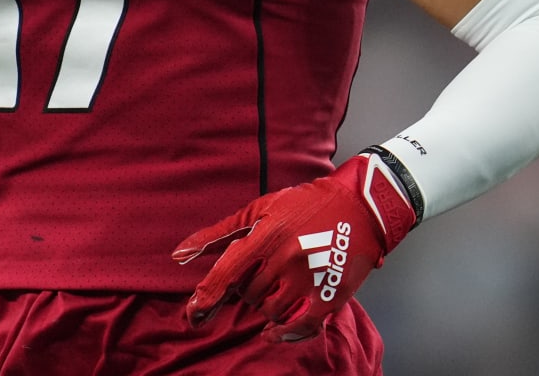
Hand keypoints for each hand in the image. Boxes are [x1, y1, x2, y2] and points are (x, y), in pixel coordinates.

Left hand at [173, 153, 416, 341]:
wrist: (359, 206)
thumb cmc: (303, 205)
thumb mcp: (259, 211)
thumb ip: (218, 235)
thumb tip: (178, 255)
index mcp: (266, 234)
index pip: (228, 271)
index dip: (208, 295)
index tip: (194, 314)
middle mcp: (286, 257)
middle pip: (249, 293)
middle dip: (247, 289)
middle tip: (260, 275)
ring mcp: (311, 277)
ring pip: (271, 310)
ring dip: (266, 306)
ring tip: (275, 288)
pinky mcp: (332, 293)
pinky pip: (302, 326)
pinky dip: (285, 334)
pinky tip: (274, 333)